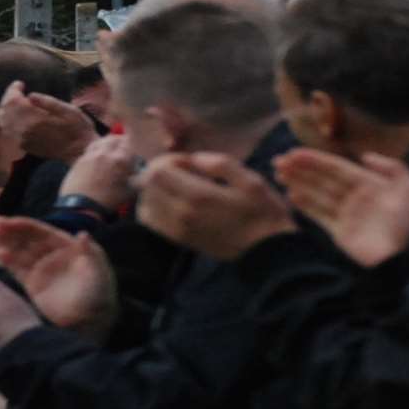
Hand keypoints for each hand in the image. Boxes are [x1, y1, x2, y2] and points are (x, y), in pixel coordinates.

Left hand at [0, 81, 96, 163]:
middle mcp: (24, 130)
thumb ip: (47, 102)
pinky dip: (7, 121)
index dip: (13, 90)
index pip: (13, 101)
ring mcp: (22, 140)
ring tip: (13, 101)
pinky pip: (8, 132)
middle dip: (7, 98)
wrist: (79, 150)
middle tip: (16, 91)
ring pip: (3, 123)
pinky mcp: (24, 146)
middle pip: (5, 111)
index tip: (20, 84)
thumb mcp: (67, 109)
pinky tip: (14, 116)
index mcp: (34, 119)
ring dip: (5, 110)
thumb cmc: (78, 127)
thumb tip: (30, 95)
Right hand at [0, 217, 116, 338]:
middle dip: (12, 231)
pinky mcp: (33, 284)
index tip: (10, 222)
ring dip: (7, 243)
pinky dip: (8, 260)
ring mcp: (42, 269)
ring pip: (21, 251)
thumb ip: (91, 253)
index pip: (43, 232)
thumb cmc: (98, 295)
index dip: (26, 226)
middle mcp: (52, 255)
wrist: (88, 322)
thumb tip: (82, 234)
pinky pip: (18, 269)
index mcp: (68, 247)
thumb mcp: (98, 273)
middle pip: (29, 239)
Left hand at [57, 134, 138, 210]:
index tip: (134, 148)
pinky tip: (97, 159)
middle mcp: (105, 153)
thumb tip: (143, 171)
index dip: (132, 144)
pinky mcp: (78, 161)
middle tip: (122, 147)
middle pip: (113, 138)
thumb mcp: (131, 191)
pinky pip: (89, 150)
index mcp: (121, 159)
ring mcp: (90, 155)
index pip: (129, 141)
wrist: (81, 207)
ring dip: (106, 143)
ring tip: (109, 150)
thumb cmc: (109, 201)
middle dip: (120, 141)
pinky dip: (95, 151)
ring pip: (100, 142)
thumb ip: (139, 177)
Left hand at [135, 152, 296, 260]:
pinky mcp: (177, 239)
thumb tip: (194, 158)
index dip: (168, 160)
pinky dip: (153, 206)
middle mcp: (181, 213)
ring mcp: (176, 229)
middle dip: (160, 172)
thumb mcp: (250, 180)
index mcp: (198, 196)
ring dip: (155, 189)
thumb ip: (221, 164)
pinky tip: (173, 201)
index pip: (157, 172)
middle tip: (183, 172)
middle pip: (146, 185)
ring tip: (178, 186)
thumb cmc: (262, 212)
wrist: (264, 250)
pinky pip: (150, 221)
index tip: (188, 162)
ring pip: (144, 203)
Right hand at [274, 149, 408, 266]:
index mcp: (370, 184)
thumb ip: (392, 168)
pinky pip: (318, 214)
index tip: (294, 153)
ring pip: (317, 194)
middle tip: (278, 161)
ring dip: (297, 183)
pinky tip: (291, 195)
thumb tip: (365, 157)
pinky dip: (305, 205)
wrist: (394, 258)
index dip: (316, 160)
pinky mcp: (338, 231)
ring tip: (278, 174)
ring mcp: (345, 214)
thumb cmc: (403, 223)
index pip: (338, 168)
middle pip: (323, 179)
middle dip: (301, 170)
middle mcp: (355, 197)